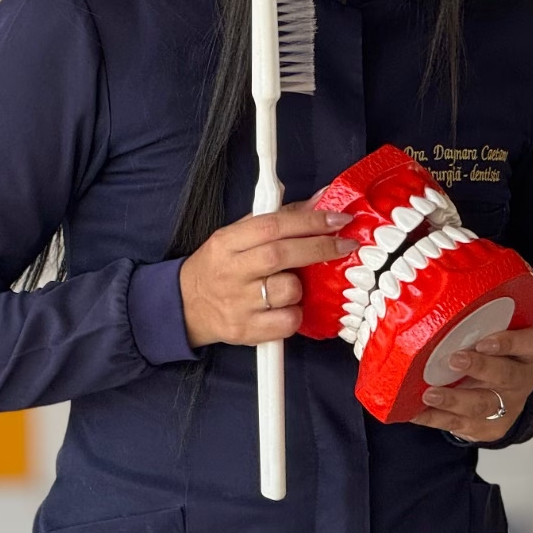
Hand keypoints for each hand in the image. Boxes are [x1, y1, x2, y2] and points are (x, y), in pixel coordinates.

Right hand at [180, 199, 354, 348]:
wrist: (186, 306)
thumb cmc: (220, 266)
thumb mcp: (237, 235)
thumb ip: (276, 218)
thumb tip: (319, 201)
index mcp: (227, 242)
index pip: (271, 225)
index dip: (309, 220)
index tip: (338, 219)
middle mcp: (231, 272)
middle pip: (281, 255)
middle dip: (320, 247)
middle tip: (346, 245)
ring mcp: (238, 304)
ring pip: (287, 290)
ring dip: (301, 286)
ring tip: (292, 285)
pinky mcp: (245, 331)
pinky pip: (287, 322)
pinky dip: (295, 314)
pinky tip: (286, 308)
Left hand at [409, 327, 532, 442]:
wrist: (502, 400)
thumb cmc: (490, 357)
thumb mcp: (493, 338)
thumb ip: (476, 325)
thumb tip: (432, 303)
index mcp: (525, 353)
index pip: (530, 343)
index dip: (509, 343)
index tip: (483, 342)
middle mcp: (521, 380)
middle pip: (506, 375)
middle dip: (479, 367)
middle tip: (454, 360)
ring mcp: (506, 408)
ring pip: (482, 405)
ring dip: (453, 400)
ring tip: (429, 394)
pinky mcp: (488, 429)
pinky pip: (460, 425)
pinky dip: (435, 418)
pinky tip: (415, 412)